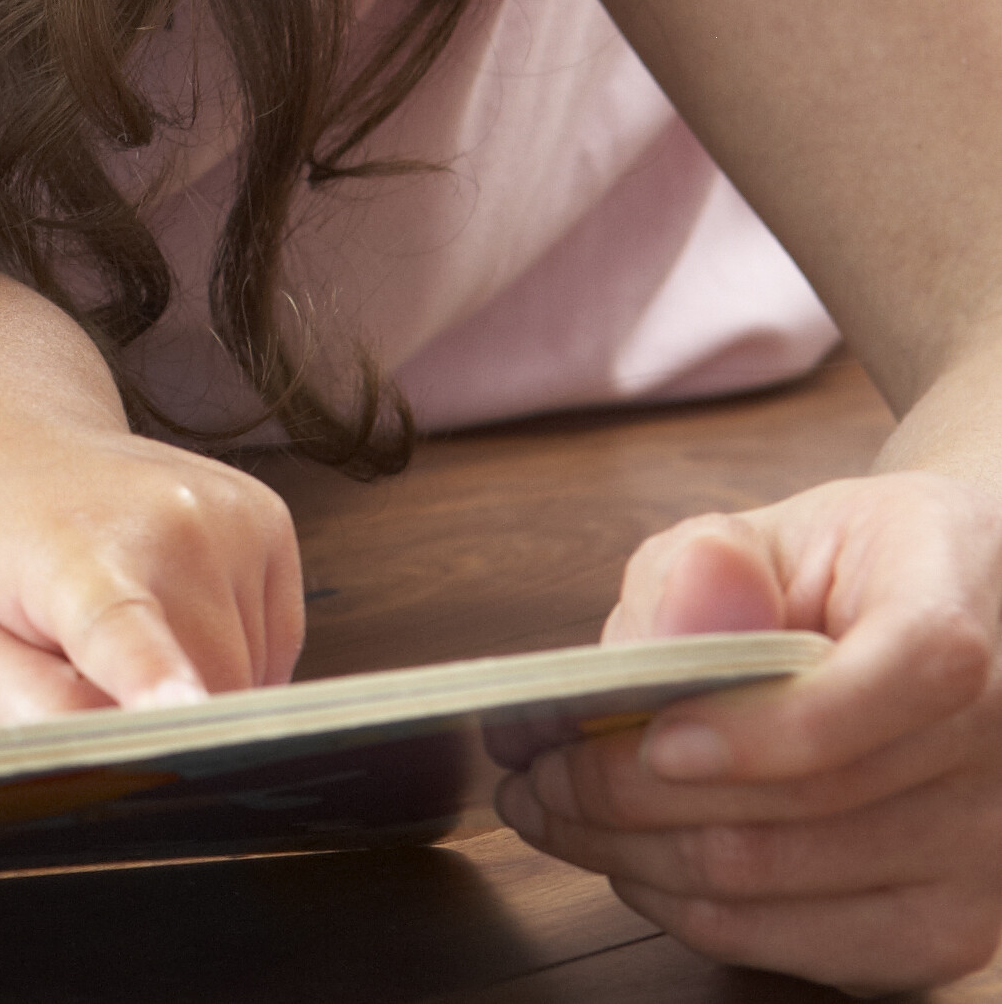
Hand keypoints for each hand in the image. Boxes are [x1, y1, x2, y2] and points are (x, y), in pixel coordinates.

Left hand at [0, 405, 304, 724]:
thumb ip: (35, 715)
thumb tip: (127, 765)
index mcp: (71, 551)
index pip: (125, 633)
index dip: (159, 686)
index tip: (184, 716)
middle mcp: (167, 520)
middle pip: (209, 695)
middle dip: (160, 723)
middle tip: (79, 671)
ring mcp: (226, 513)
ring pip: (250, 679)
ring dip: (194, 685)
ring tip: (109, 627)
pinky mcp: (264, 519)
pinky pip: (273, 646)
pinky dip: (223, 654)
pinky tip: (158, 611)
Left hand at [493, 472, 1001, 990]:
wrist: (951, 626)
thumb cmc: (848, 572)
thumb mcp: (777, 531)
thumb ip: (708, 567)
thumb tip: (676, 628)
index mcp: (956, 632)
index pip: (880, 694)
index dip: (757, 731)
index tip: (647, 738)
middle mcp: (994, 761)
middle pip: (798, 810)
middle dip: (625, 795)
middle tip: (526, 771)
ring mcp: (980, 863)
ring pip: (779, 889)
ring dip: (632, 856)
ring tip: (547, 809)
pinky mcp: (946, 935)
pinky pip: (798, 950)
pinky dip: (688, 910)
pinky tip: (624, 857)